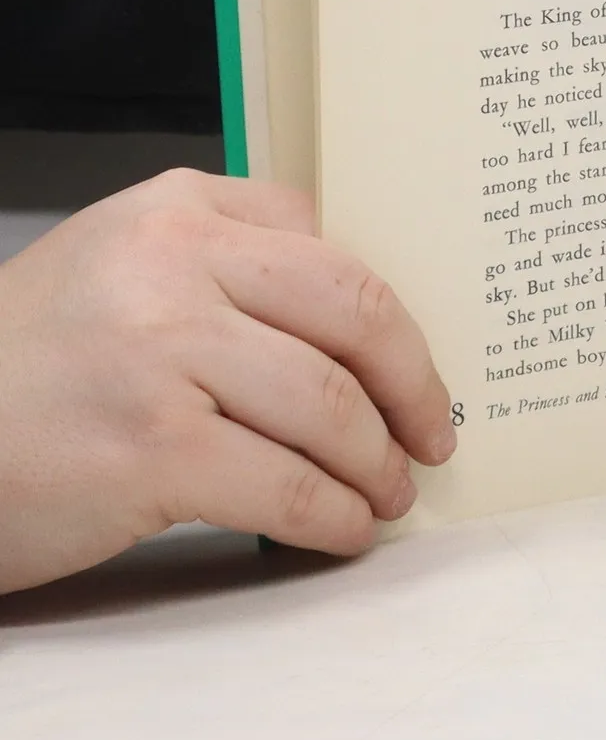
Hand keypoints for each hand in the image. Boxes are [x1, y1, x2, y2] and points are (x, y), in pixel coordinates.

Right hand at [0, 169, 454, 594]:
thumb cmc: (24, 366)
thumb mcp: (116, 267)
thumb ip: (226, 263)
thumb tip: (360, 323)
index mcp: (176, 209)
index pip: (333, 254)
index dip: (395, 324)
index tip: (418, 371)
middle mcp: (173, 263)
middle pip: (356, 316)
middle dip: (414, 388)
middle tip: (431, 436)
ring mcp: (162, 354)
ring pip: (332, 408)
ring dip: (377, 465)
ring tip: (387, 493)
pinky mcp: (151, 449)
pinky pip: (288, 486)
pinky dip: (334, 517)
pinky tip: (344, 530)